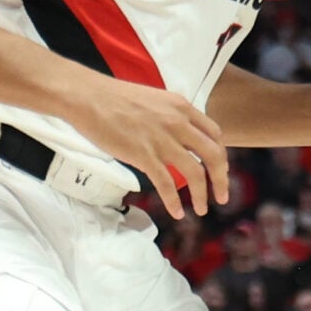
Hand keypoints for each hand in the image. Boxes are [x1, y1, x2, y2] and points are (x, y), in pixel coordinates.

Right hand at [61, 77, 228, 219]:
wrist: (88, 97)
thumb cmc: (114, 98)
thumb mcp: (154, 100)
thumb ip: (170, 117)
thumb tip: (178, 136)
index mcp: (182, 107)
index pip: (215, 134)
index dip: (221, 155)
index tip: (219, 170)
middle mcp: (178, 123)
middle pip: (214, 155)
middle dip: (222, 179)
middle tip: (223, 196)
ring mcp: (162, 140)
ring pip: (195, 173)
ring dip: (203, 195)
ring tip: (202, 209)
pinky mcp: (144, 155)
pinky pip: (167, 184)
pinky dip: (174, 201)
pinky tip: (177, 213)